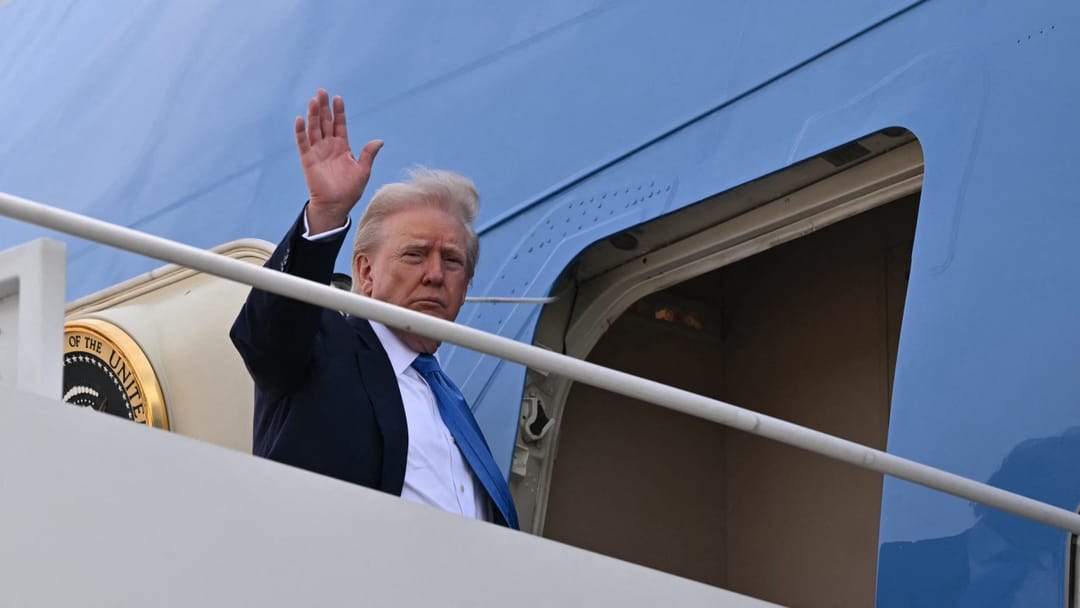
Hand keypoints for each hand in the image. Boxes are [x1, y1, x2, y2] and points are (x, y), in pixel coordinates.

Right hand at [294, 89, 383, 232]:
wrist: (336, 205)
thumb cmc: (350, 190)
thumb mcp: (363, 170)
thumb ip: (368, 154)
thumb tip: (379, 141)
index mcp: (342, 146)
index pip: (339, 124)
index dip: (338, 112)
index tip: (338, 98)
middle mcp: (328, 146)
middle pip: (325, 122)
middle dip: (323, 107)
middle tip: (322, 91)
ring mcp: (317, 151)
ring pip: (314, 129)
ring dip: (313, 115)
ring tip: (313, 100)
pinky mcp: (308, 159)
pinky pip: (302, 143)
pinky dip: (300, 131)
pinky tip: (300, 119)